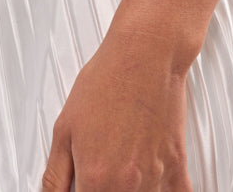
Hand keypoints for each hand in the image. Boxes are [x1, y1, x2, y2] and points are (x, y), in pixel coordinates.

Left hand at [40, 19, 195, 191]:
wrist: (145, 53)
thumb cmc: (107, 81)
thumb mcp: (64, 127)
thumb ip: (56, 174)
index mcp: (96, 179)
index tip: (80, 184)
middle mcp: (127, 185)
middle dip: (102, 189)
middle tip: (98, 170)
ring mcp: (155, 177)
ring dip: (131, 190)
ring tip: (121, 167)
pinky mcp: (176, 164)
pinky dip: (165, 191)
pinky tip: (154, 185)